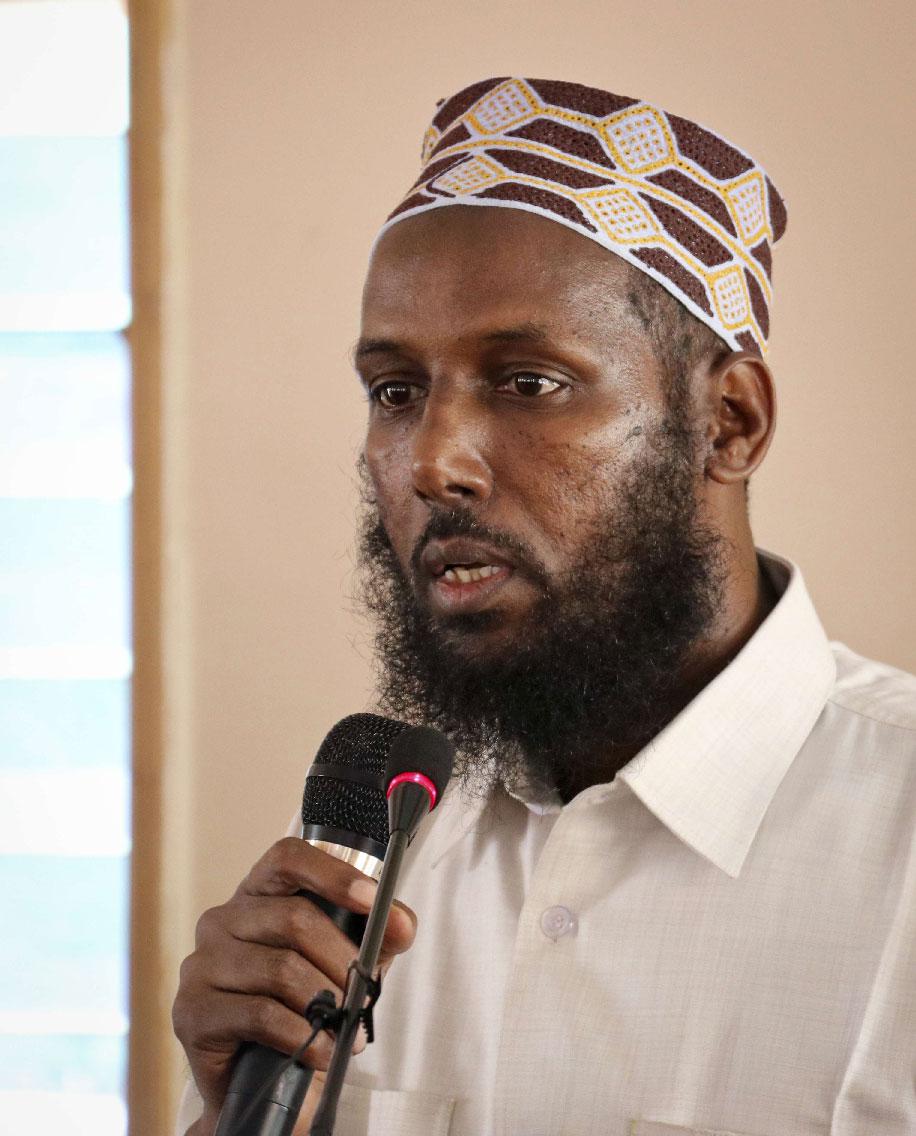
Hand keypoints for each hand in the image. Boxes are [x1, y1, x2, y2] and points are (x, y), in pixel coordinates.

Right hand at [172, 838, 416, 1133]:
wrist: (261, 1084)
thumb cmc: (302, 1009)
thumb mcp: (346, 964)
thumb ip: (376, 937)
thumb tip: (402, 923)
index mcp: (257, 895)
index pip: (288, 858)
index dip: (332, 873)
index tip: (373, 898)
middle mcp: (222, 920)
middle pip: (294, 918)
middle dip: (342, 958)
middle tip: (366, 994)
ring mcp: (201, 964)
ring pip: (280, 968)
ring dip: (326, 1004)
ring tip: (347, 1031)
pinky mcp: (193, 1012)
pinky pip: (260, 1014)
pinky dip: (303, 1035)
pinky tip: (321, 1051)